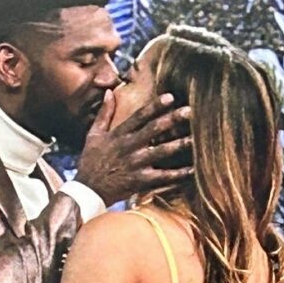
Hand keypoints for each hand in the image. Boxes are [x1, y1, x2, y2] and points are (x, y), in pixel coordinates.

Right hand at [75, 92, 193, 205]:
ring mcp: (135, 164)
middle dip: (172, 119)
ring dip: (179, 144)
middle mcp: (129, 147)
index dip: (155, 106)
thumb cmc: (91, 161)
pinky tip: (193, 169)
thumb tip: (109, 92)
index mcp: (119, 134)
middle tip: (189, 111)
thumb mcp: (93, 134)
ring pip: (161, 152)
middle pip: (153, 130)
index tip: (170, 97)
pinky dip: (178, 174)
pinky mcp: (140, 181)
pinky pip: (163, 177)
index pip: (139, 116)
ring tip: (196, 138)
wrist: (87, 190)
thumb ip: (104, 113)